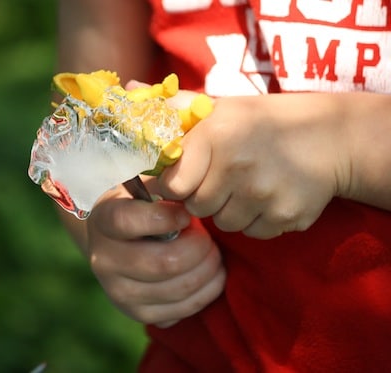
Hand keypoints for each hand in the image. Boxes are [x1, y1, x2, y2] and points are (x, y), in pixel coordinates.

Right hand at [86, 186, 225, 326]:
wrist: (120, 241)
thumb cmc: (143, 206)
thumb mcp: (147, 186)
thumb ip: (167, 182)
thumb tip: (194, 184)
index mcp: (103, 220)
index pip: (127, 222)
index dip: (165, 217)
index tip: (187, 214)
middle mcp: (103, 260)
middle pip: (163, 263)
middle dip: (199, 249)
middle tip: (208, 238)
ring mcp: (118, 292)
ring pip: (177, 289)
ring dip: (208, 270)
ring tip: (213, 254)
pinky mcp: (137, 314)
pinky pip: (181, 310)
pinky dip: (206, 292)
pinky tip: (210, 274)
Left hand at [160, 94, 349, 238]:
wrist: (328, 137)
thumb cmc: (262, 121)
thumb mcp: (220, 107)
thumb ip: (174, 106)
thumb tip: (130, 89)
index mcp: (216, 136)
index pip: (174, 184)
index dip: (174, 185)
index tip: (181, 179)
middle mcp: (239, 167)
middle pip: (197, 207)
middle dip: (202, 197)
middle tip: (218, 179)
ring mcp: (264, 195)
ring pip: (224, 223)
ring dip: (228, 210)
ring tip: (245, 186)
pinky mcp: (286, 217)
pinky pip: (252, 233)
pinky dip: (254, 220)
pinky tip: (265, 197)